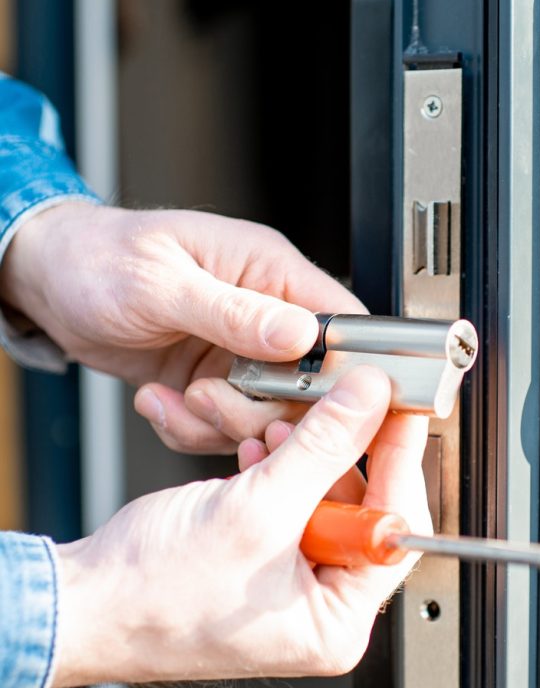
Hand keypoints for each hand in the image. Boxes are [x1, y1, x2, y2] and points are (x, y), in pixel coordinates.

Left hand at [0, 202, 363, 452]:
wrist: (50, 282)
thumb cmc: (98, 258)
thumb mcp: (161, 283)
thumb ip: (234, 311)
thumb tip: (302, 334)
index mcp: (269, 270)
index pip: (341, 322)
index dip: (342, 369)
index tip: (310, 401)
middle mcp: (265, 314)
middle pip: (309, 385)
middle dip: (261, 409)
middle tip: (209, 399)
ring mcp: (240, 353)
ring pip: (267, 415)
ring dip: (218, 422)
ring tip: (175, 399)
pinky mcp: (214, 383)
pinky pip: (225, 427)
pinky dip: (191, 429)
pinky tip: (158, 401)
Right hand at [52, 367, 431, 686]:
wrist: (81, 602)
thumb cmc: (152, 595)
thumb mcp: (256, 509)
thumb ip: (323, 447)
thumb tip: (369, 402)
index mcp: (336, 622)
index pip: (396, 530)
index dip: (399, 461)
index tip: (400, 410)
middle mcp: (320, 608)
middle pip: (362, 507)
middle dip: (337, 452)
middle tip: (338, 404)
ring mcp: (290, 583)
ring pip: (321, 495)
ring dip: (299, 452)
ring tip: (272, 428)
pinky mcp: (262, 558)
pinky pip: (289, 501)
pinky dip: (274, 468)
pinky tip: (252, 450)